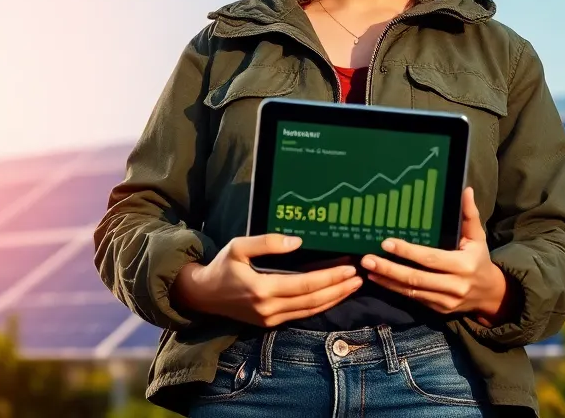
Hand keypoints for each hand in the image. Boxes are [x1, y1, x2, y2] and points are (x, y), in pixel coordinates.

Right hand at [172, 234, 361, 327]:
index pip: (305, 285)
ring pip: (311, 311)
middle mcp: (269, 309)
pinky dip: (321, 305)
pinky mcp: (270, 323)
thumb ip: (268, 243)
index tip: (349, 267)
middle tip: (361, 276)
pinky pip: (302, 315)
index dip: (330, 277)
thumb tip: (298, 242)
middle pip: (314, 300)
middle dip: (339, 289)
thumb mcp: (239, 246)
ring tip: (354, 285)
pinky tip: (334, 295)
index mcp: (262, 289)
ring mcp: (270, 319)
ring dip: (335, 298)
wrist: (203, 295)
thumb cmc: (222, 266)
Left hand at [361, 187, 513, 323]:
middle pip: (416, 278)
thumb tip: (465, 190)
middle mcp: (454, 285)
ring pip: (411, 291)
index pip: (430, 258)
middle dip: (389, 268)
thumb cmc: (479, 259)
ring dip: (387, 281)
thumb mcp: (478, 237)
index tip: (386, 243)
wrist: (490, 294)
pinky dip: (395, 290)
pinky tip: (379, 280)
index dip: (407, 252)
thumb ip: (469, 215)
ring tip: (367, 270)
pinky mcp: (438, 309)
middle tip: (367, 259)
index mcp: (463, 265)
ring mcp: (445, 300)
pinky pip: (413, 299)